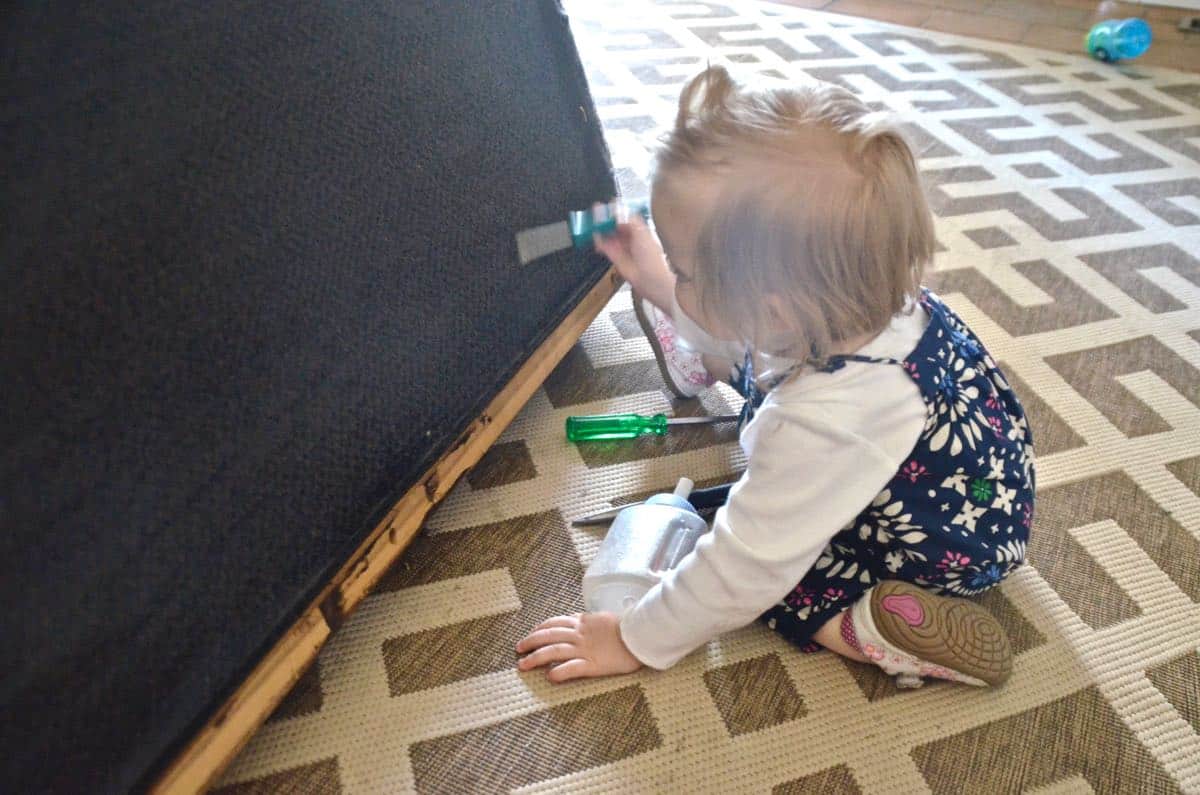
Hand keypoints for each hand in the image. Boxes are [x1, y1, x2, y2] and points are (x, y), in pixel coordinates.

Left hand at [515, 612, 642, 682]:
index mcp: (583, 622)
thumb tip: (581, 621)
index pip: (554, 622)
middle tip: (518, 649)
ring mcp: (585, 649)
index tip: (531, 634)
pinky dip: (559, 672)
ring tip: (522, 665)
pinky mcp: (593, 665)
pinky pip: (572, 668)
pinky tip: (549, 677)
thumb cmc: (628, 627)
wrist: (643, 635)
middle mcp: (580, 635)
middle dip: (530, 642)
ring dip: (535, 658)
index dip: (539, 628)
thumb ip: (590, 621)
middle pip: (548, 636)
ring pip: (553, 651)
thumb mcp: (604, 619)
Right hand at [593, 216, 674, 312]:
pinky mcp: (615, 257)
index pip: (625, 216)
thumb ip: (629, 220)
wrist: (650, 279)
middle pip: (614, 224)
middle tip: (596, 213)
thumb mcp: (641, 232)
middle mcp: (631, 238)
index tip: (607, 207)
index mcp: (640, 229)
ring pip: (608, 234)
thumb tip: (618, 213)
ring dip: (601, 229)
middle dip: (605, 219)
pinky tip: (595, 236)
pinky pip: (604, 246)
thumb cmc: (652, 257)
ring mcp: (623, 247)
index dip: (615, 212)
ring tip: (594, 223)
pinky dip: (598, 241)